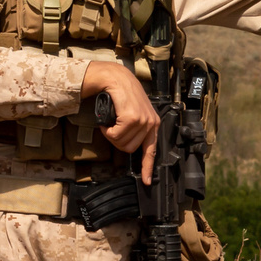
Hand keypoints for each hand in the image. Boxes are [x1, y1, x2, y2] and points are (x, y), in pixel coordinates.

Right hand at [82, 59, 160, 182]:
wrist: (116, 78)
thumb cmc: (122, 95)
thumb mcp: (134, 112)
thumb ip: (136, 129)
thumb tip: (129, 146)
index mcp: (153, 125)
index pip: (151, 151)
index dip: (147, 168)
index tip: (145, 181)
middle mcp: (151, 124)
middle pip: (129, 150)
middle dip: (116, 141)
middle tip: (112, 128)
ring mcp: (143, 121)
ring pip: (121, 143)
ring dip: (111, 135)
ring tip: (111, 122)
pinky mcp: (133, 118)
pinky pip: (115, 136)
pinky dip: (107, 130)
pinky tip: (107, 121)